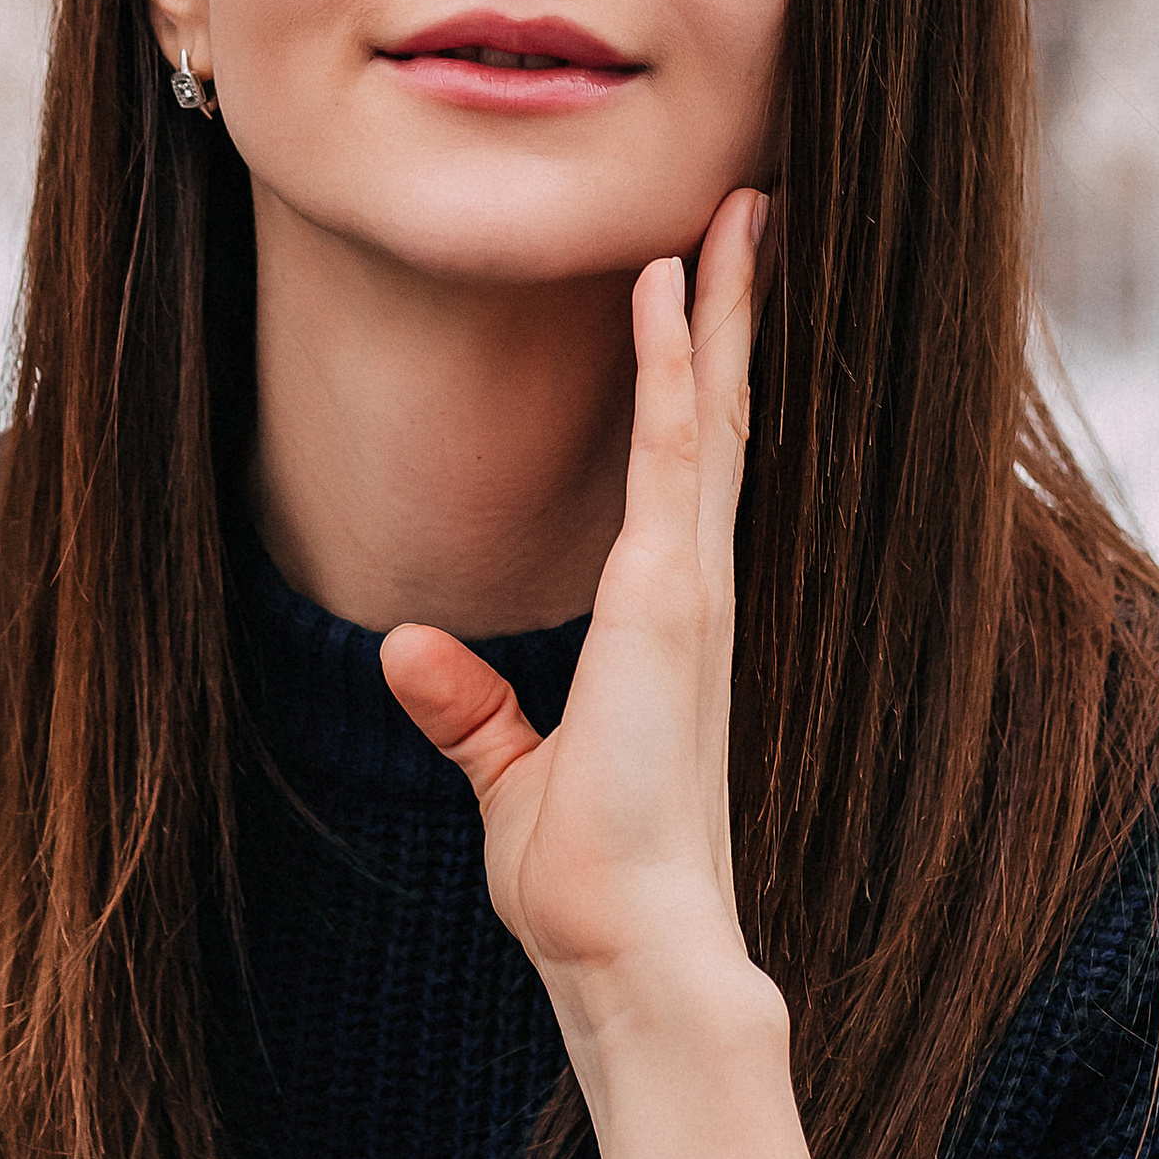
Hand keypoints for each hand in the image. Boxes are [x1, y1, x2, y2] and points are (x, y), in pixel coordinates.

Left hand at [380, 183, 769, 1049]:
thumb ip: (469, 709)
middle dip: (735, 311)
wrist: (633, 950)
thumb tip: (406, 650)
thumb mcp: (515, 776)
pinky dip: (678, 366)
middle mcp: (693, 588)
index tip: (707, 283)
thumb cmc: (591, 883)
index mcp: (669, 618)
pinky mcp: (669, 600)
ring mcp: (689, 588)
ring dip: (721, 309)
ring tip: (738, 213)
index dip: (702, 370)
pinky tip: (672, 291)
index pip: (691, 465)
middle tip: (752, 209)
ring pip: (713, 411)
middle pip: (722, 415)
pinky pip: (678, 453)